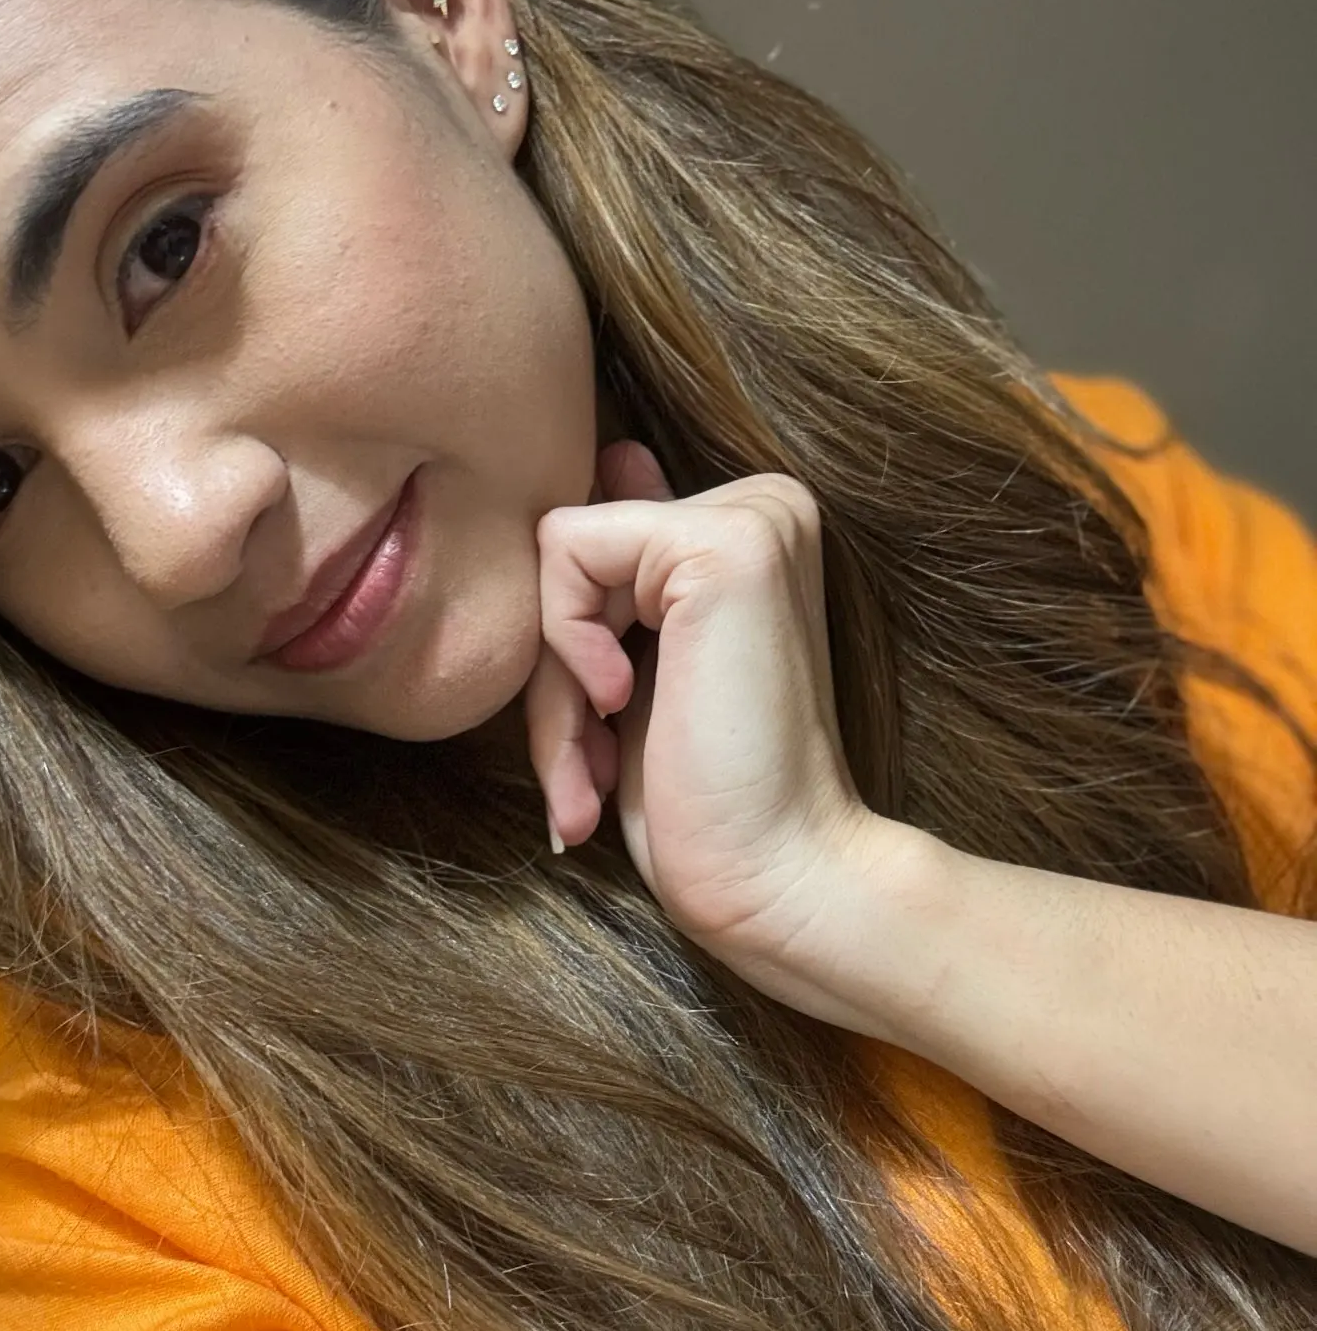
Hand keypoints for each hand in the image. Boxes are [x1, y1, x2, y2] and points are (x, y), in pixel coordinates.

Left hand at [525, 439, 894, 977]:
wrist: (778, 877)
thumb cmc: (708, 803)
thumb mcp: (644, 674)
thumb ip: (625, 575)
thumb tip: (615, 454)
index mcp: (751, 531)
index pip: (595, 545)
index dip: (571, 655)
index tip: (599, 745)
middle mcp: (765, 506)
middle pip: (570, 552)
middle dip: (554, 681)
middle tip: (585, 772)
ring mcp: (754, 516)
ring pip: (558, 558)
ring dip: (552, 692)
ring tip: (590, 776)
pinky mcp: (725, 543)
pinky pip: (565, 552)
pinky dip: (564, 651)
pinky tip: (621, 712)